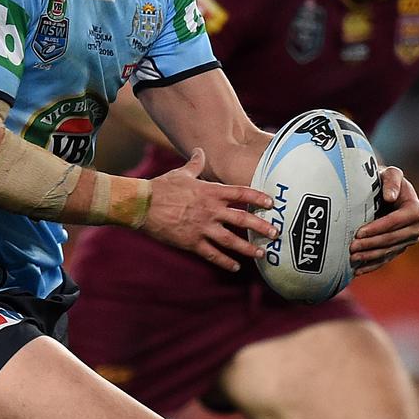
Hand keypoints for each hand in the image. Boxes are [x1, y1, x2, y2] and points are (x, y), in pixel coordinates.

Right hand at [143, 147, 277, 271]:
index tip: (271, 203)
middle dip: (261, 226)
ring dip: (248, 248)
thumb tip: (200, 151)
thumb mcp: (181, 174)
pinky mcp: (192, 242)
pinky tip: (235, 267)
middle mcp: (210, 210)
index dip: (258, 197)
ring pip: (231, 240)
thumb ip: (195, 164)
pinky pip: (213, 254)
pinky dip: (225, 261)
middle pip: (242, 219)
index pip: (240, 193)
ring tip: (261, 254)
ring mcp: (202, 227)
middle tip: (276, 233)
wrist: (143, 205)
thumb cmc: (162, 187)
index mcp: (210, 192)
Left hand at [350, 166, 418, 274]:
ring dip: (369, 256)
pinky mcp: (399, 248)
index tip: (359, 232)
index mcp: (416, 209)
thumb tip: (390, 196)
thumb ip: (392, 180)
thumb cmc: (385, 180)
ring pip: (388, 251)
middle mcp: (417, 227)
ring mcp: (408, 240)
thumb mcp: (390, 174)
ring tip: (352, 257)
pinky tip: (358, 270)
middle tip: (351, 247)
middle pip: (392, 239)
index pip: (396, 221)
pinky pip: (386, 259)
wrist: (384, 191)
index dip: (378, 228)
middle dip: (371, 244)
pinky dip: (372, 265)